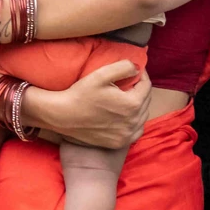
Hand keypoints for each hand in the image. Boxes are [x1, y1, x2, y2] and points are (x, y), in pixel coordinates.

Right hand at [29, 60, 150, 149]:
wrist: (62, 115)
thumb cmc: (80, 94)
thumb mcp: (101, 74)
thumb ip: (123, 67)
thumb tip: (138, 67)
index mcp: (132, 103)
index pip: (146, 85)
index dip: (141, 75)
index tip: (134, 70)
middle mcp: (134, 121)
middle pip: (146, 101)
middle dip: (140, 90)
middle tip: (130, 83)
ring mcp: (127, 134)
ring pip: (143, 117)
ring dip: (139, 107)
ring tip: (127, 99)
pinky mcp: (120, 142)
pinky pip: (136, 131)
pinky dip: (134, 123)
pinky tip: (125, 117)